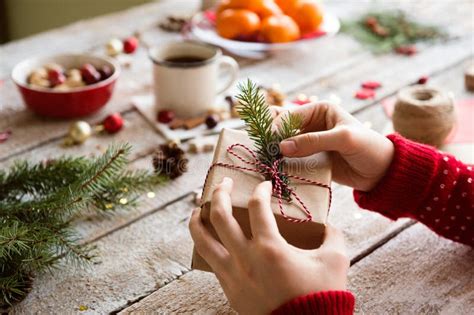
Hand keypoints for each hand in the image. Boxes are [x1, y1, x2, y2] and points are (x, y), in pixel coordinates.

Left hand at [189, 178, 348, 314]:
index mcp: (270, 248)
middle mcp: (245, 258)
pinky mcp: (229, 288)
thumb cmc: (321, 296)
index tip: (265, 186)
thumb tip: (327, 224)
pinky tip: (208, 239)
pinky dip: (204, 245)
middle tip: (224, 183)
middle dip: (219, 193)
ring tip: (198, 209)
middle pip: (220, 216)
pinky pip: (209, 261)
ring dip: (197, 220)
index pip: (257, 207)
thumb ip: (332, 235)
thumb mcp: (335, 261)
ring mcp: (233, 274)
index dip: (261, 190)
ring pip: (202, 240)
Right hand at [273, 102, 394, 190]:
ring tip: (265, 160)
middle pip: (283, 128)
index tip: (271, 142)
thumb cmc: (368, 148)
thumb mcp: (343, 139)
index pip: (291, 115)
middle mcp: (311, 124)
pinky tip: (274, 169)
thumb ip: (313, 141)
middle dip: (272, 137)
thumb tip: (282, 147)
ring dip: (274, 151)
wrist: (382, 172)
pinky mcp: (310, 159)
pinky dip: (282, 163)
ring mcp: (309, 142)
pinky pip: (291, 159)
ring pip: (284, 144)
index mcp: (320, 110)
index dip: (278, 127)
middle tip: (262, 149)